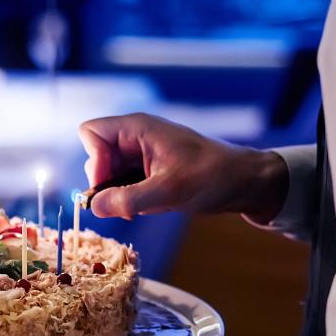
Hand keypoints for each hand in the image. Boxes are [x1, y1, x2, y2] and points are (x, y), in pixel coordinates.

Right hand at [78, 113, 287, 222]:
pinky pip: (124, 184)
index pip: (91, 133)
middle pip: (96, 156)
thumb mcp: (169, 191)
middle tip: (126, 202)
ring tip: (144, 204)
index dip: (94, 160)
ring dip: (119, 194)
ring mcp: (141, 154)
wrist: (244, 183)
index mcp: (138, 128)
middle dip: (105, 182)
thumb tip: (94, 206)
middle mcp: (136, 137)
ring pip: (109, 174)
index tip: (110, 184)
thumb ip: (128, 199)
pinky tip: (152, 205)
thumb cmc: (212, 177)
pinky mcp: (149, 171)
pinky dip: (131, 199)